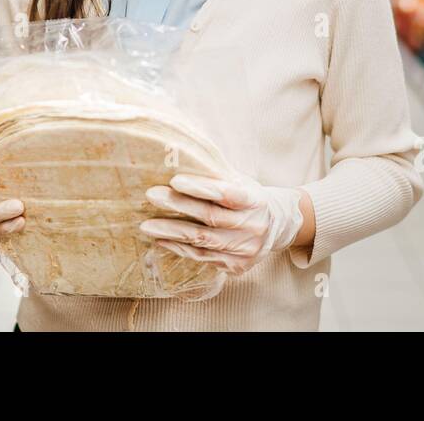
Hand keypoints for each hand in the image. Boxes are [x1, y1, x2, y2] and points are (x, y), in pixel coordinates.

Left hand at [139, 174, 303, 275]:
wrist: (276, 228)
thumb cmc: (249, 198)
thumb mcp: (242, 182)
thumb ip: (218, 176)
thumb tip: (181, 157)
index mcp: (255, 200)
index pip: (227, 193)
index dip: (201, 187)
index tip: (174, 180)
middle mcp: (253, 226)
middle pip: (211, 218)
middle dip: (178, 206)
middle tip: (151, 196)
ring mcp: (245, 249)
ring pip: (203, 241)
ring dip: (171, 232)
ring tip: (147, 225)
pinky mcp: (237, 266)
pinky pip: (202, 257)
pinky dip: (179, 248)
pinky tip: (161, 240)